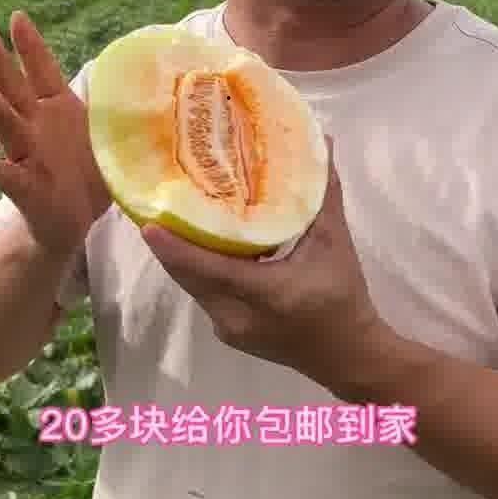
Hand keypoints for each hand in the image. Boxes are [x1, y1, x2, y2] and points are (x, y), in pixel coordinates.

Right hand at [0, 10, 111, 254]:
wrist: (73, 221)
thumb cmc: (88, 170)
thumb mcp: (107, 134)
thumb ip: (119, 108)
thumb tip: (156, 80)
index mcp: (56, 107)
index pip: (41, 69)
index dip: (30, 45)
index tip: (17, 16)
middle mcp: (35, 125)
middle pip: (13, 89)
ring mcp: (26, 155)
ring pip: (7, 127)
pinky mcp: (25, 188)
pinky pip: (7, 177)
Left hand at [140, 137, 384, 392]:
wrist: (348, 355)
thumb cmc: (343, 297)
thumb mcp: (335, 243)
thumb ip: (323, 195)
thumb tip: (323, 143)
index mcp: (264, 293)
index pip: (207, 268)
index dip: (174, 247)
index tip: (149, 223)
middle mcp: (236, 315)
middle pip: (189, 276)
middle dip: (169, 246)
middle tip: (156, 207)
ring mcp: (228, 328)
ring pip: (192, 287)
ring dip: (180, 258)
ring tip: (170, 220)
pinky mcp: (227, 332)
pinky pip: (202, 296)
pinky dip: (196, 271)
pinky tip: (197, 247)